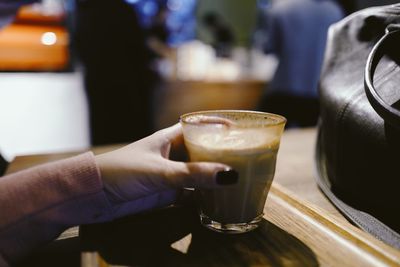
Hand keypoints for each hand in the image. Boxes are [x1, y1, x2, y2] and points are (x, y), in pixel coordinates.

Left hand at [95, 124, 236, 218]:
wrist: (94, 196)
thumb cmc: (122, 172)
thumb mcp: (159, 171)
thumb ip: (192, 175)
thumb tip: (229, 175)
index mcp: (170, 138)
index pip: (199, 126)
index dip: (218, 125)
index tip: (242, 128)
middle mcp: (173, 154)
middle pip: (203, 150)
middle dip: (222, 154)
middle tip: (249, 157)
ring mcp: (171, 174)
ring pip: (199, 173)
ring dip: (215, 177)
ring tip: (241, 179)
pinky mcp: (167, 193)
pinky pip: (192, 193)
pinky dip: (204, 197)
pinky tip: (220, 201)